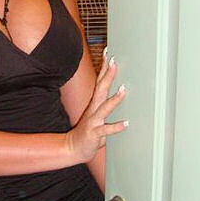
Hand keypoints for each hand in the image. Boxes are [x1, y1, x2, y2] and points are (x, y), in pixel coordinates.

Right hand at [66, 48, 127, 163]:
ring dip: (115, 99)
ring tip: (124, 89)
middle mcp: (93, 109)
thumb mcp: (97, 114)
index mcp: (95, 103)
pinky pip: (106, 129)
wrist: (74, 148)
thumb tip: (121, 92)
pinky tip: (126, 123)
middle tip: (114, 62)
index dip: (103, 67)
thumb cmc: (89, 131)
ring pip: (104, 107)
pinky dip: (116, 126)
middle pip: (101, 88)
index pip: (99, 81)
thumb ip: (106, 104)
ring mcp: (93, 120)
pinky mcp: (95, 133)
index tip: (108, 52)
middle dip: (108, 75)